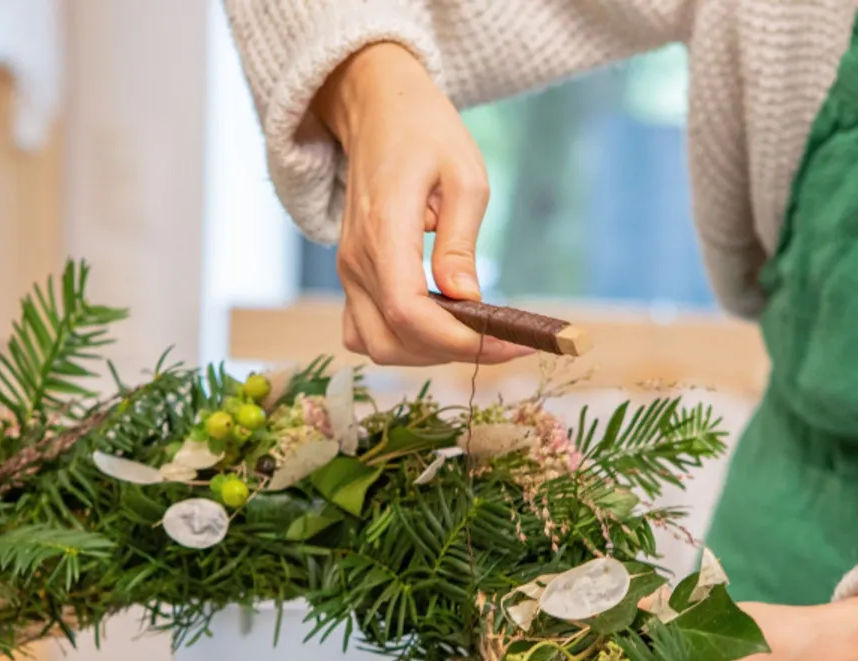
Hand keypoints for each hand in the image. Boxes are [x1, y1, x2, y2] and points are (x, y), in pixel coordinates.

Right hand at [310, 43, 530, 366]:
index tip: (508, 343)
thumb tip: (467, 297)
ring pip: (375, 345)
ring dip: (424, 353)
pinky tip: (438, 325)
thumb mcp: (465, 176)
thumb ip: (462, 241)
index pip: (410, 313)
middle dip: (450, 352)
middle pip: (392, 341)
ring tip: (471, 333)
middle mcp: (356, 261)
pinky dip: (400, 342)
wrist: (378, 110)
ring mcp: (349, 272)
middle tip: (503, 339)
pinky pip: (364, 331)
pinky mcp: (353, 276)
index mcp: (384, 232)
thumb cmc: (426, 133)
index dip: (459, 341)